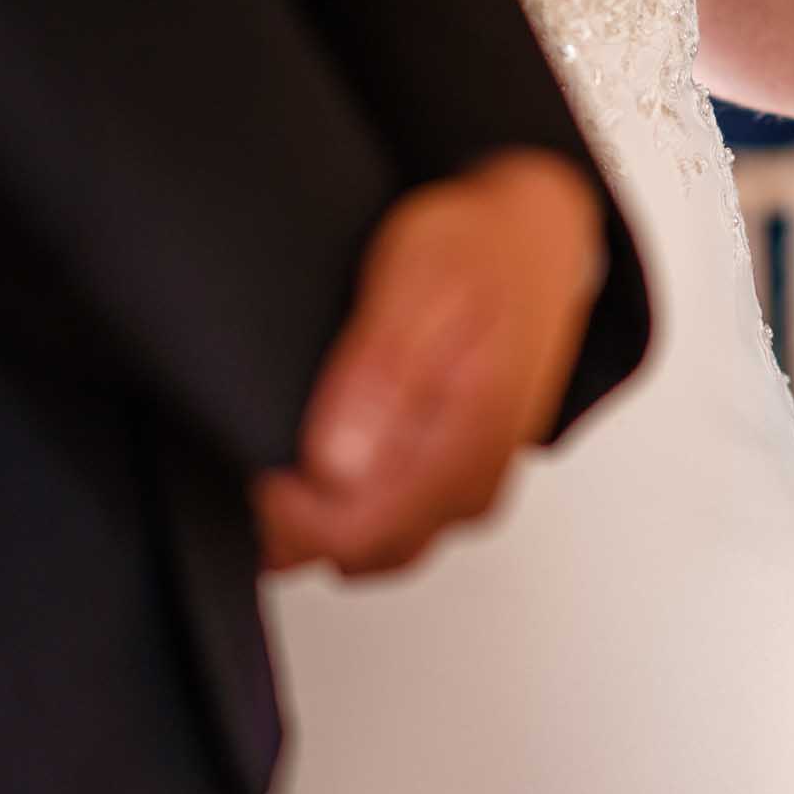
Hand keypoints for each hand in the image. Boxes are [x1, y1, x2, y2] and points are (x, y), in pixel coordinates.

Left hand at [255, 149, 604, 576]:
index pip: (358, 534)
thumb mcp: (410, 285)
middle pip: (366, 556)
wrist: (533, 237)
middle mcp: (476, 482)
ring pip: (381, 550)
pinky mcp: (468, 484)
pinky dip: (353, 511)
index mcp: (467, 438)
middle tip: (264, 457)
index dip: (289, 514)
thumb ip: (378, 376)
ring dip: (324, 521)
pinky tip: (329, 464)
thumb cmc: (474, 252)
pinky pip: (401, 529)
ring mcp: (475, 489)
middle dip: (300, 526)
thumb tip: (335, 467)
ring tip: (290, 457)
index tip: (260, 462)